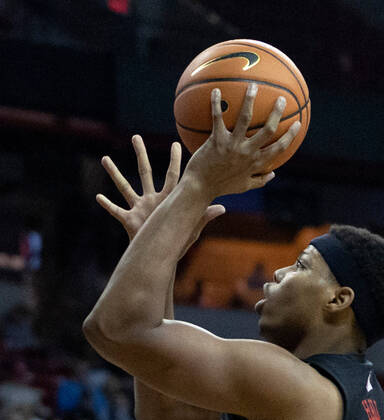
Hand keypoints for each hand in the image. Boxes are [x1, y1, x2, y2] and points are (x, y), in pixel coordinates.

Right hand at [97, 135, 224, 244]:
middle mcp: (152, 199)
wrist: (163, 255)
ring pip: (124, 187)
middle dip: (140, 155)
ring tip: (104, 158)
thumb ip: (204, 215)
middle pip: (145, 172)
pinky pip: (116, 211)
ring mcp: (139, 208)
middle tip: (135, 136)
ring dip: (114, 173)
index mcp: (168, 198)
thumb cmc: (179, 242)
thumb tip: (222, 207)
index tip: (176, 144)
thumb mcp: (193, 226)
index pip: (172, 175)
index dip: (175, 160)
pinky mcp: (129, 220)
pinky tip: (98, 196)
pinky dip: (107, 204)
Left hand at [181, 84, 300, 197]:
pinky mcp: (216, 140)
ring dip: (250, 100)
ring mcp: (232, 145)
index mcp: (256, 162)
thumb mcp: (245, 186)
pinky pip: (217, 117)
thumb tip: (273, 174)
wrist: (200, 188)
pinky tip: (215, 90)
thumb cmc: (221, 187)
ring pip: (245, 118)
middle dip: (277, 113)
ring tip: (253, 86)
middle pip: (268, 129)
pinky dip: (216, 103)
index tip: (298, 124)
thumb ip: (260, 180)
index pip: (280, 148)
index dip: (291, 135)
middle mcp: (248, 152)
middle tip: (281, 99)